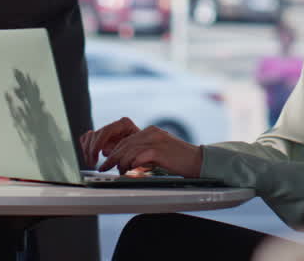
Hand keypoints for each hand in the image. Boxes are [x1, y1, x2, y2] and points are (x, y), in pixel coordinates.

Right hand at [79, 117, 139, 164]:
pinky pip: (87, 138)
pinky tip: (90, 157)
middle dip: (91, 150)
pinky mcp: (101, 136)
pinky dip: (86, 147)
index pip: (106, 130)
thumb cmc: (144, 151)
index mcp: (124, 124)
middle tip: (92, 164)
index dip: (98, 144)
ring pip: (89, 136)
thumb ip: (122, 151)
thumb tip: (105, 152)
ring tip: (91, 163)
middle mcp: (115, 125)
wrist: (147, 150)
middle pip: (96, 134)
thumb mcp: (137, 151)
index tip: (96, 156)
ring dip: (87, 151)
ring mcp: (107, 130)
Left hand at [88, 121, 203, 177]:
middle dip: (112, 157)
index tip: (106, 160)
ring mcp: (155, 140)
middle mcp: (151, 132)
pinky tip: (129, 170)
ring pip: (129, 150)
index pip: (126, 139)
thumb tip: (126, 162)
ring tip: (118, 172)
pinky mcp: (159, 150)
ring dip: (121, 162)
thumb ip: (143, 153)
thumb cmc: (179, 161)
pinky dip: (131, 164)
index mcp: (150, 131)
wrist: (198, 161)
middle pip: (125, 144)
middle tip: (104, 168)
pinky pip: (139, 156)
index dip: (114, 150)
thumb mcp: (158, 153)